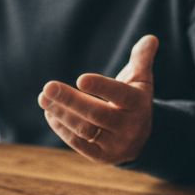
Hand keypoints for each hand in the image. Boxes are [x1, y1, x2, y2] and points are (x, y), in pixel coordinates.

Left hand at [38, 34, 156, 165]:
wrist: (141, 138)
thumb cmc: (134, 100)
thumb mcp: (141, 79)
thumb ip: (142, 58)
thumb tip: (151, 38)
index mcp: (138, 104)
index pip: (120, 94)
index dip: (101, 87)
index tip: (81, 78)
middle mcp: (129, 127)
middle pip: (96, 114)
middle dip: (70, 100)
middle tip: (48, 87)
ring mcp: (115, 144)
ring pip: (84, 130)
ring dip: (61, 114)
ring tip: (43, 98)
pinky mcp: (101, 156)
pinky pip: (78, 143)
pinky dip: (62, 128)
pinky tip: (50, 113)